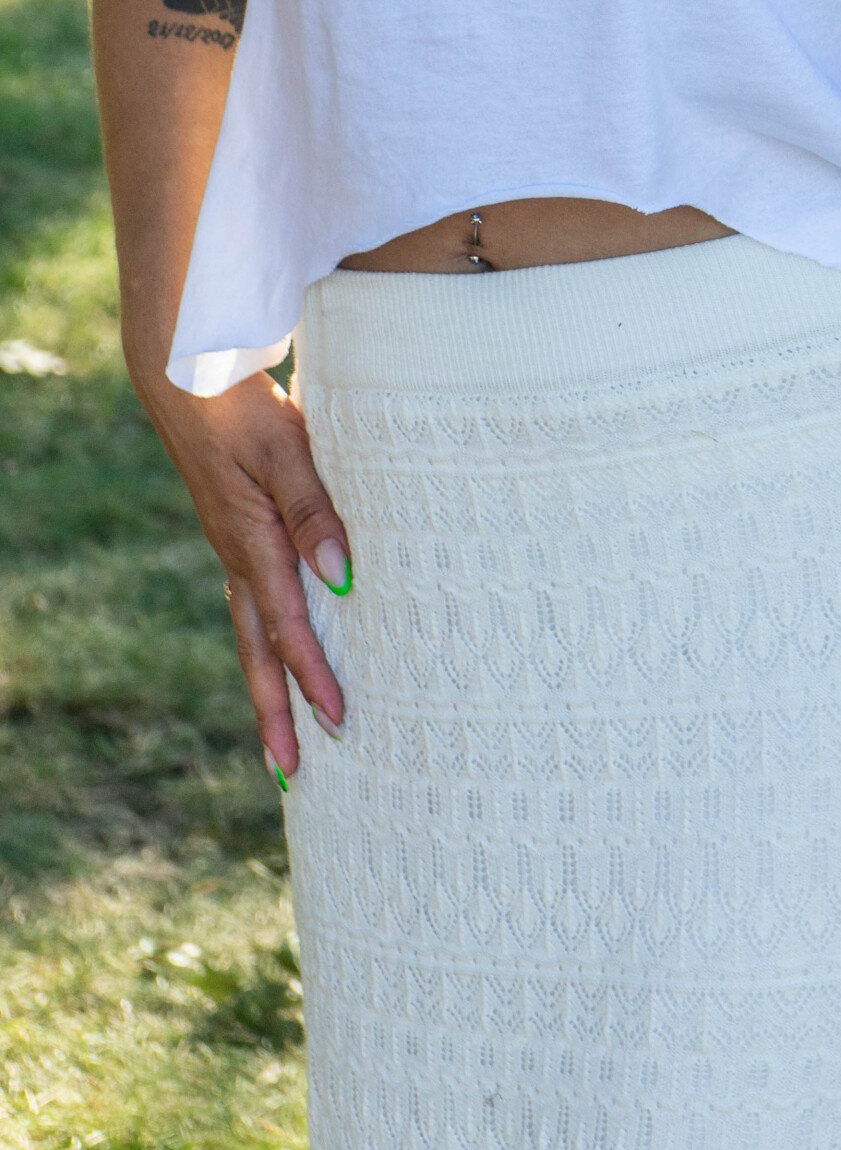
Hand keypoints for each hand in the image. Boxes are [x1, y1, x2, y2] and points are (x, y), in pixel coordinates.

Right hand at [135, 364, 351, 783]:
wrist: (190, 376)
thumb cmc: (241, 407)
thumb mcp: (285, 451)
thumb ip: (315, 511)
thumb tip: (341, 578)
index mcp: (250, 545)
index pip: (286, 627)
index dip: (313, 676)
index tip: (338, 718)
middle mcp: (239, 557)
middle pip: (258, 651)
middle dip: (275, 713)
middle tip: (291, 773)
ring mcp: (235, 547)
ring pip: (253, 632)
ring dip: (270, 685)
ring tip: (286, 738)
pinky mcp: (240, 531)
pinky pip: (256, 602)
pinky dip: (271, 638)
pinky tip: (288, 652)